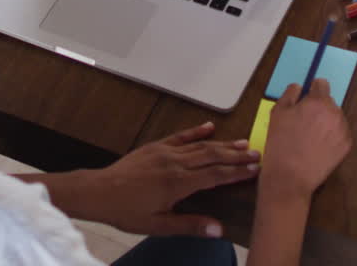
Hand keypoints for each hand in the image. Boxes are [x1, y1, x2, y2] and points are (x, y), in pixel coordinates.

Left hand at [85, 122, 259, 236]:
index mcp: (178, 183)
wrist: (98, 192)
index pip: (216, 175)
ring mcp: (165, 152)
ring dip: (223, 143)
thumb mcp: (158, 225)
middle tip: (257, 154)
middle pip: (213, 156)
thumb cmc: (127, 211)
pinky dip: (196, 131)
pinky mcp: (155, 146)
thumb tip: (218, 230)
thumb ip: (189, 225)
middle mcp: (175, 163)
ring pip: (200, 145)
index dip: (237, 172)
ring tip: (243, 142)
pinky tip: (209, 127)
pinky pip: (180, 136)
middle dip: (236, 155)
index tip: (255, 169)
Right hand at [259, 80, 351, 200]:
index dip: (312, 89)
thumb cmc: (281, 143)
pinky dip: (332, 136)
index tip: (306, 99)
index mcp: (318, 102)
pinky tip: (318, 145)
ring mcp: (343, 130)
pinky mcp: (346, 146)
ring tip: (311, 136)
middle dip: (318, 107)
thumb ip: (289, 94)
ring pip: (335, 117)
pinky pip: (340, 133)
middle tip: (304, 122)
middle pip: (329, 102)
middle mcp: (335, 113)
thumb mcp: (277, 112)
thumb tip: (299, 87)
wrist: (290, 176)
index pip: (322, 84)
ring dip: (326, 121)